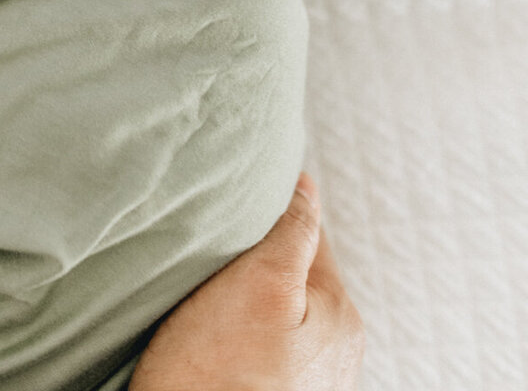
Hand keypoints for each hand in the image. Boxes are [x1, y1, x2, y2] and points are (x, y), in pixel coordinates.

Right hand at [131, 175, 363, 390]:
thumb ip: (292, 231)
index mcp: (341, 314)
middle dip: (260, 261)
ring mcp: (316, 381)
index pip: (308, 234)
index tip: (229, 219)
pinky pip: (270, 345)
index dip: (265, 217)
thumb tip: (306, 185)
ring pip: (282, 310)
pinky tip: (221, 342)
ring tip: (214, 305)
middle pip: (297, 274)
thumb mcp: (257, 282)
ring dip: (253, 299)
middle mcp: (341, 351)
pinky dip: (247, 334)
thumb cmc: (215, 371)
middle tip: (215, 265)